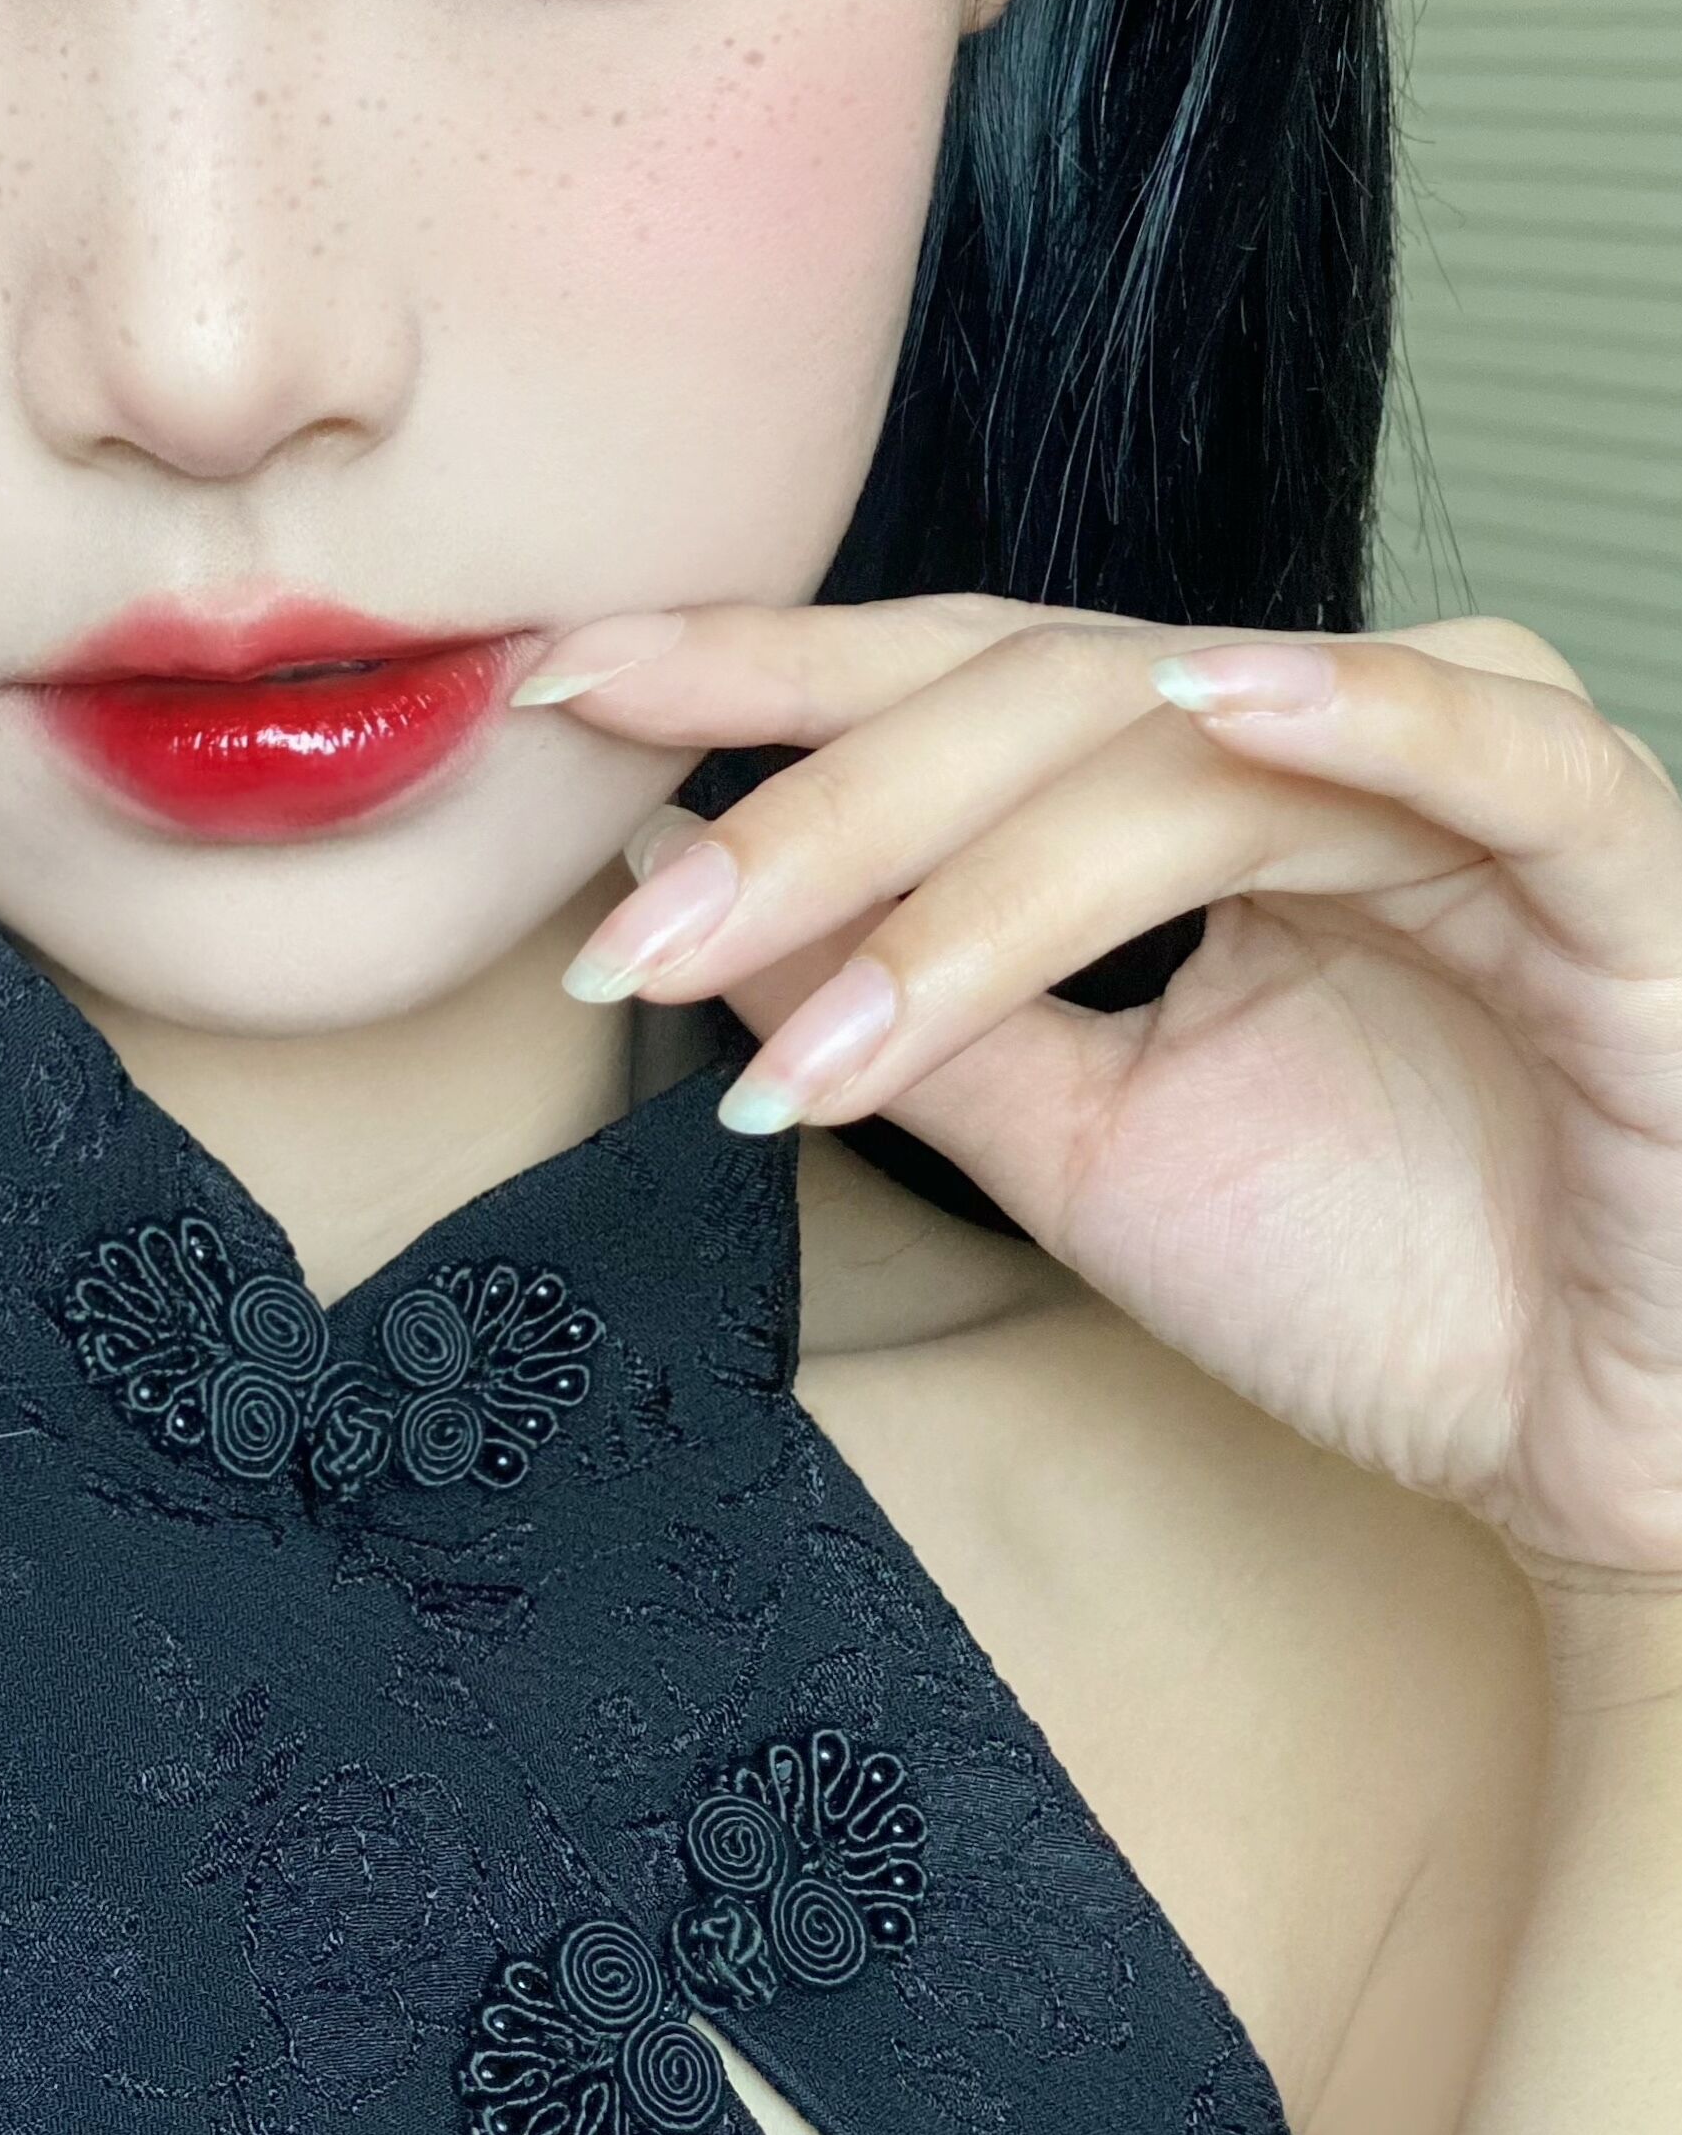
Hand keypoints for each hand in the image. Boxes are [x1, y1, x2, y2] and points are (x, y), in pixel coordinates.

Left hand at [524, 598, 1681, 1589]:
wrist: (1620, 1460)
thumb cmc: (1389, 1287)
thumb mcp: (1083, 1150)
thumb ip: (908, 1009)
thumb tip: (673, 874)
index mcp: (1208, 785)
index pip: (954, 681)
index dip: (760, 673)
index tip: (559, 691)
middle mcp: (1330, 747)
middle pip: (1029, 698)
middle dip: (810, 803)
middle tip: (630, 918)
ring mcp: (1476, 794)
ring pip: (1181, 750)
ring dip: (963, 852)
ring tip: (779, 946)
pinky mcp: (1625, 880)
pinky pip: (1500, 763)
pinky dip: (1366, 716)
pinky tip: (1213, 698)